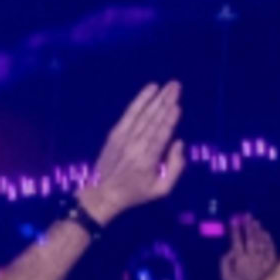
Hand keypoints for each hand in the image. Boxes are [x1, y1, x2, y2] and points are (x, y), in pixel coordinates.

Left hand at [83, 83, 187, 221]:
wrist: (100, 194)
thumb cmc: (134, 193)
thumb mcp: (161, 189)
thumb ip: (175, 168)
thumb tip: (179, 143)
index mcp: (147, 161)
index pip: (160, 136)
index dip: (169, 120)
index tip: (177, 106)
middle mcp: (135, 146)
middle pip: (153, 120)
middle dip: (166, 101)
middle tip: (176, 86)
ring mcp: (123, 138)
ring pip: (143, 114)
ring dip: (157, 98)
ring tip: (169, 85)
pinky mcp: (115, 133)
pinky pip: (130, 113)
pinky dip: (140, 100)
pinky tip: (150, 90)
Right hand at [218, 211, 276, 279]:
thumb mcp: (226, 279)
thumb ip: (225, 262)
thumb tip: (230, 250)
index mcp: (240, 260)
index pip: (237, 241)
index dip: (235, 230)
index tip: (233, 221)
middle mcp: (253, 256)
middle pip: (250, 237)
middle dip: (248, 226)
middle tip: (247, 216)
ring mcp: (264, 259)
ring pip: (261, 240)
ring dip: (258, 230)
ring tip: (255, 221)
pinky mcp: (273, 262)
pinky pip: (270, 247)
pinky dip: (268, 239)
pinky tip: (266, 233)